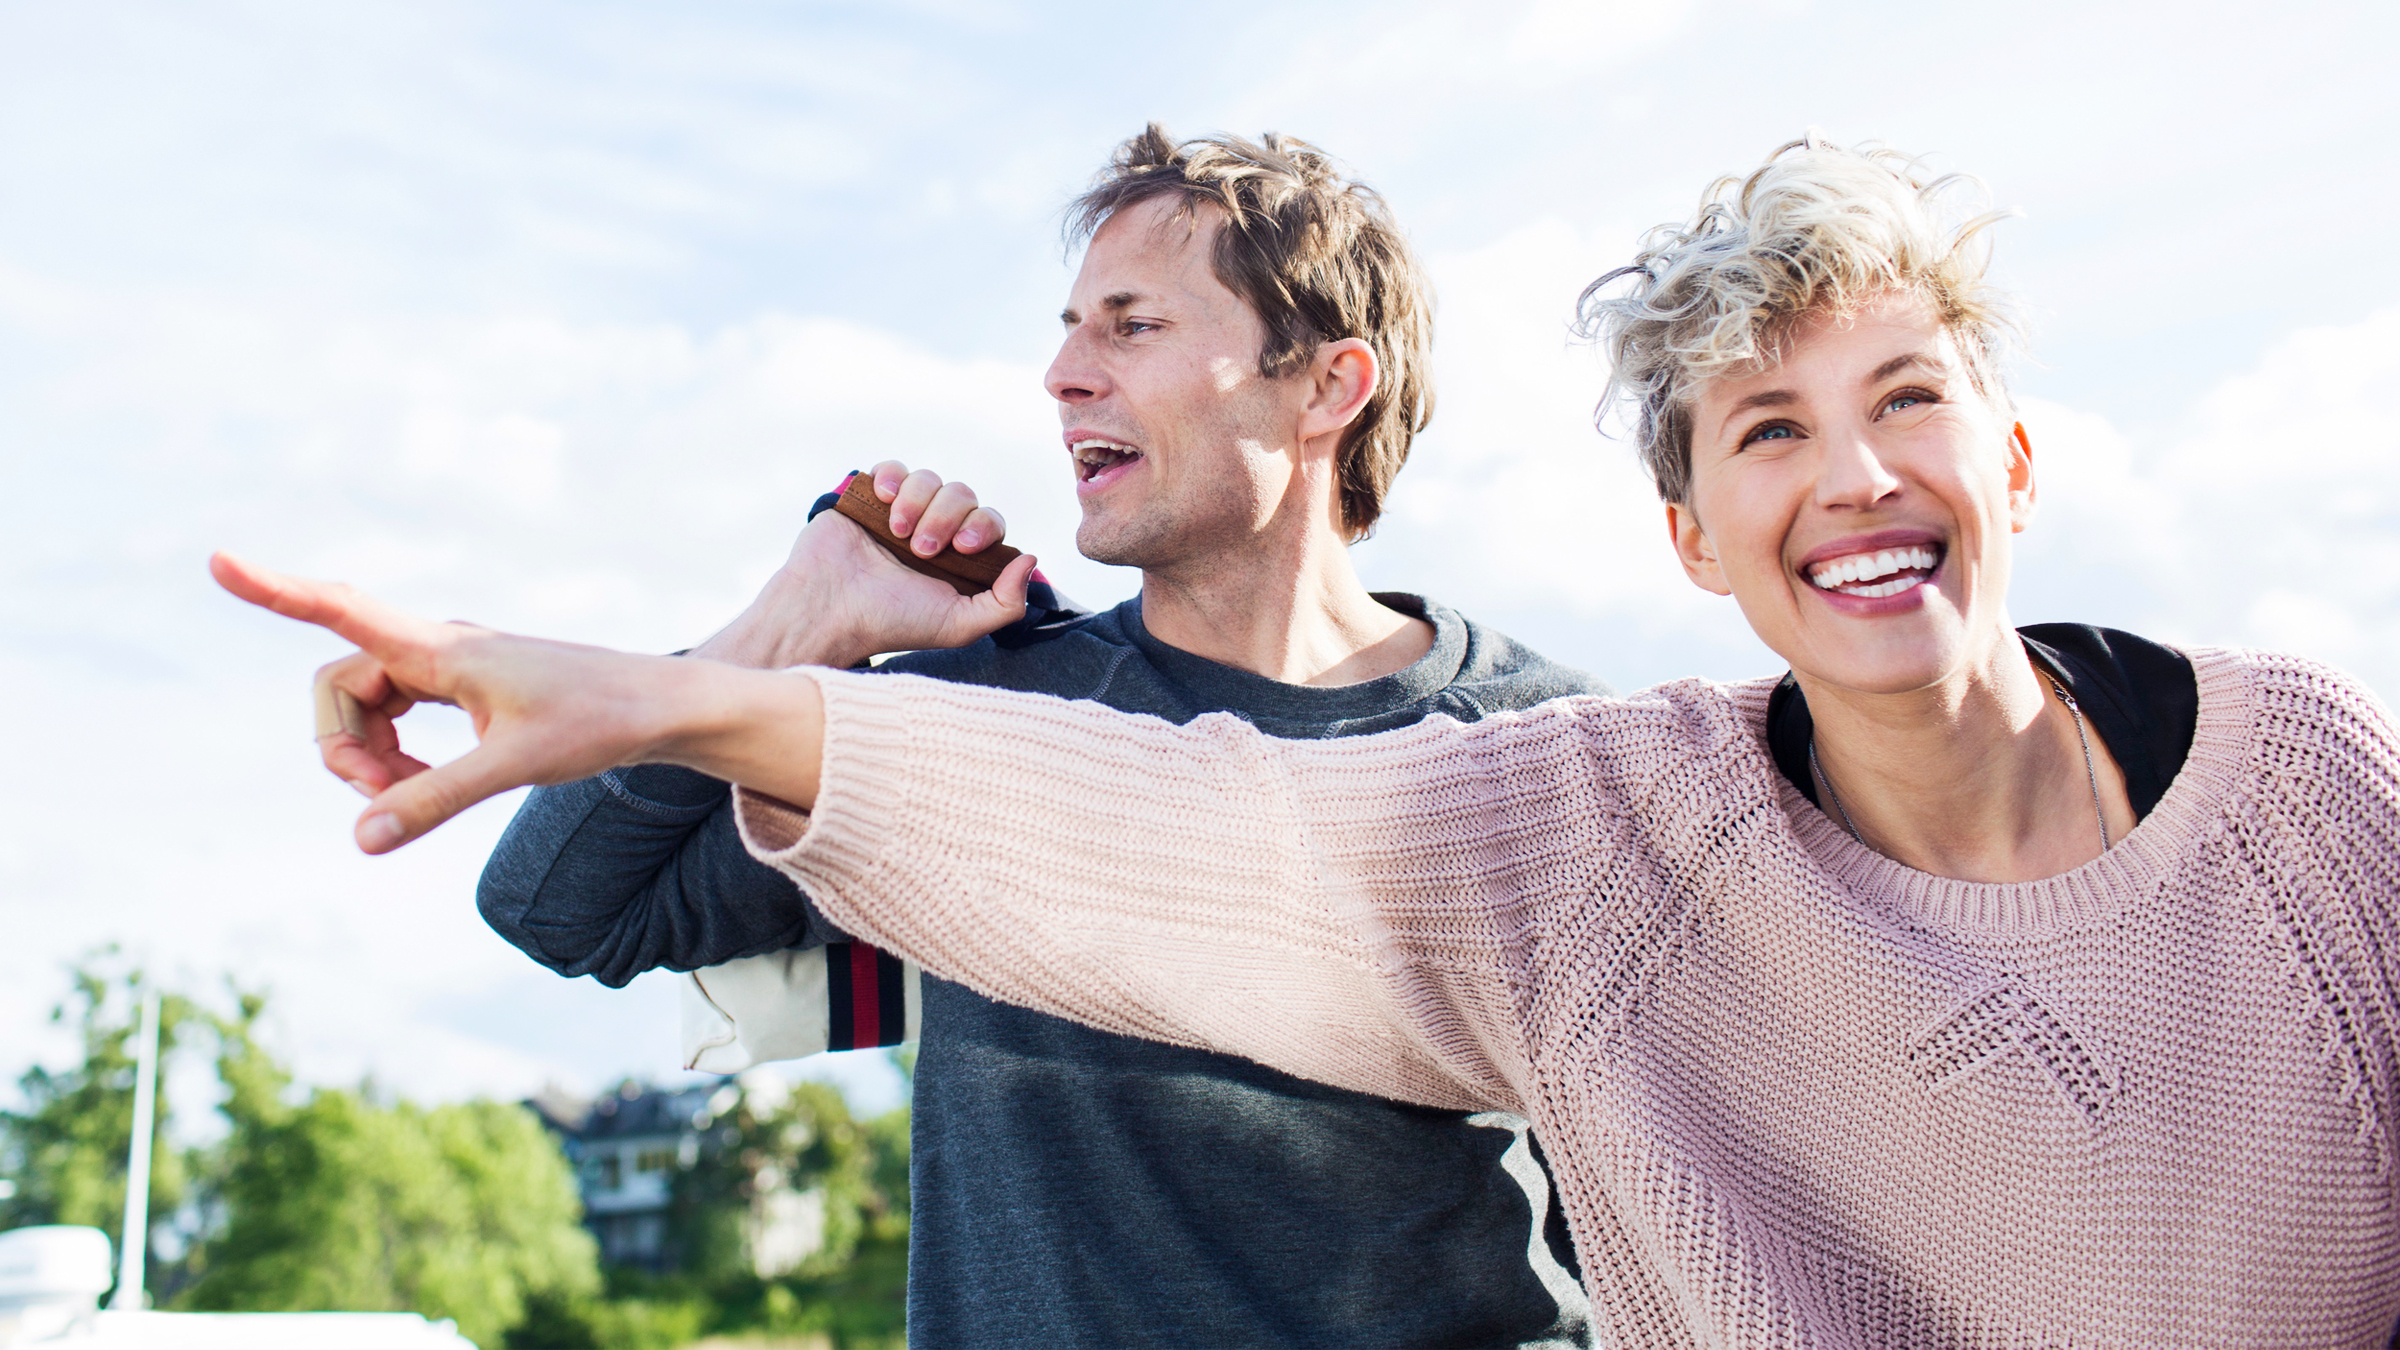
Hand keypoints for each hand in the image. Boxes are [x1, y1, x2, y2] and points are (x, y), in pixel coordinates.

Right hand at [214, 552, 825, 853]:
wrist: (657, 708)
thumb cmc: (597, 723)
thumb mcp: (514, 766)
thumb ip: (435, 800)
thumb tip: (363, 840)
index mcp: (441, 648)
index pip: (341, 609)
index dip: (275, 589)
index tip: (218, 560)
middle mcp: (437, 647)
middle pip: (339, 691)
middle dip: (343, 749)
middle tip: (388, 798)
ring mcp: (448, 667)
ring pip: (365, 708)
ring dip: (371, 758)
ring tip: (415, 794)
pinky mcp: (463, 688)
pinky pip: (396, 715)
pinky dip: (396, 754)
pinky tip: (427, 781)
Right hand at [693, 461, 1038, 669]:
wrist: (830, 611)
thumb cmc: (893, 623)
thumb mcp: (958, 626)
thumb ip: (1004, 603)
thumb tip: (1031, 559)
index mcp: (958, 558)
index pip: (988, 522)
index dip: (983, 526)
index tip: (963, 547)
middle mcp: (933, 532)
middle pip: (962, 495)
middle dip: (947, 516)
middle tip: (923, 548)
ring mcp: (900, 513)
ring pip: (930, 479)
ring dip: (919, 501)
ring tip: (898, 532)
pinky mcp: (869, 499)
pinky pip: (894, 468)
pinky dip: (894, 476)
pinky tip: (885, 499)